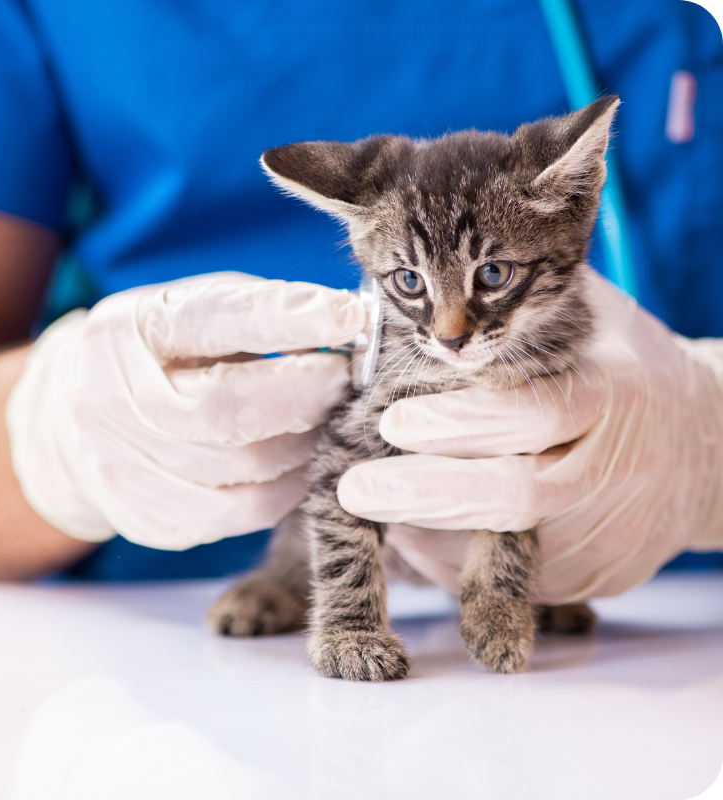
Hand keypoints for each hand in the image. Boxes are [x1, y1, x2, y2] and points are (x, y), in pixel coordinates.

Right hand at [6, 273, 364, 548]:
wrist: (79, 416)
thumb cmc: (163, 354)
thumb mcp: (197, 309)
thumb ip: (261, 313)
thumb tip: (346, 324)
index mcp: (130, 330)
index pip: (213, 320)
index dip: (287, 319)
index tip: (348, 316)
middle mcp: (115, 400)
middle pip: (224, 410)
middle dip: (304, 395)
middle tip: (346, 381)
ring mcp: (124, 466)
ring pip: (242, 470)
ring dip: (305, 444)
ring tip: (329, 421)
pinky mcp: (148, 516)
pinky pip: (240, 513)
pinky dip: (288, 488)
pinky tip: (303, 462)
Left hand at [337, 271, 722, 602]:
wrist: (708, 448)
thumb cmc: (625, 372)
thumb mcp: (589, 323)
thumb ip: (522, 318)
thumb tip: (433, 295)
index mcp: (611, 394)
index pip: (536, 412)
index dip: (462, 422)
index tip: (392, 421)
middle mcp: (615, 469)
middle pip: (517, 494)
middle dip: (425, 495)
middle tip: (355, 489)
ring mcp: (612, 531)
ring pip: (511, 551)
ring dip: (432, 536)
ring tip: (377, 509)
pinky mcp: (602, 573)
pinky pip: (521, 581)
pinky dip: (462, 564)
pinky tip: (421, 538)